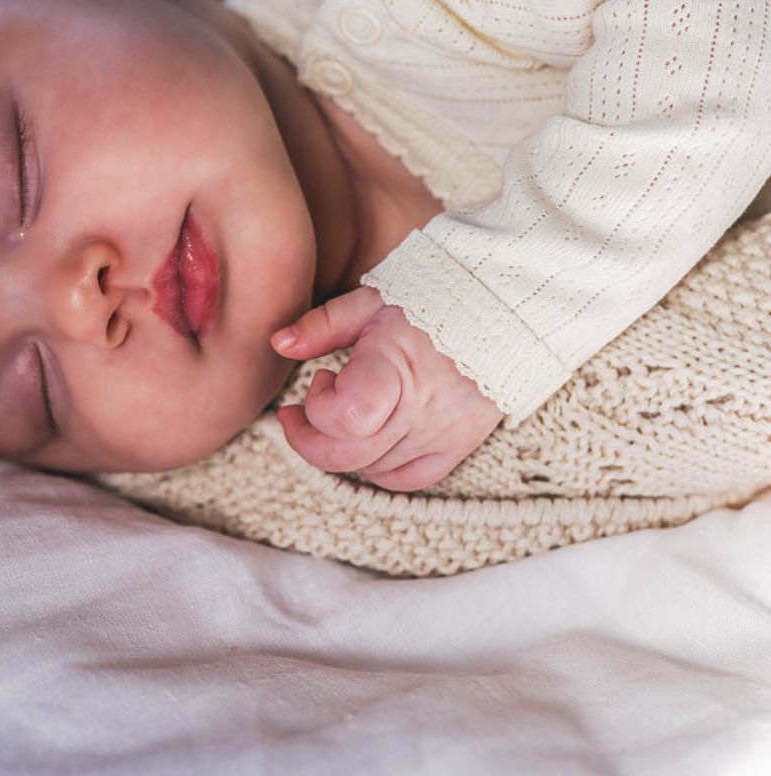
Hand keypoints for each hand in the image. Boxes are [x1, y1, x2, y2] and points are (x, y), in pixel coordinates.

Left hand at [271, 286, 503, 491]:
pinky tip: (368, 438)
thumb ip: (321, 325)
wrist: (504, 315)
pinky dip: (376, 468)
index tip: (320, 378)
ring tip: (344, 407)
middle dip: (308, 439)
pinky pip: (406, 480)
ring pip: (370, 470)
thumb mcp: (370, 303)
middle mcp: (422, 409)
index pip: (347, 418)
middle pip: (348, 456)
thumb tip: (278, 343)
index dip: (317, 408)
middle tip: (297, 413)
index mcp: (397, 366)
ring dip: (342, 448)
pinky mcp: (458, 448)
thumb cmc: (430, 302)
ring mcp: (442, 434)